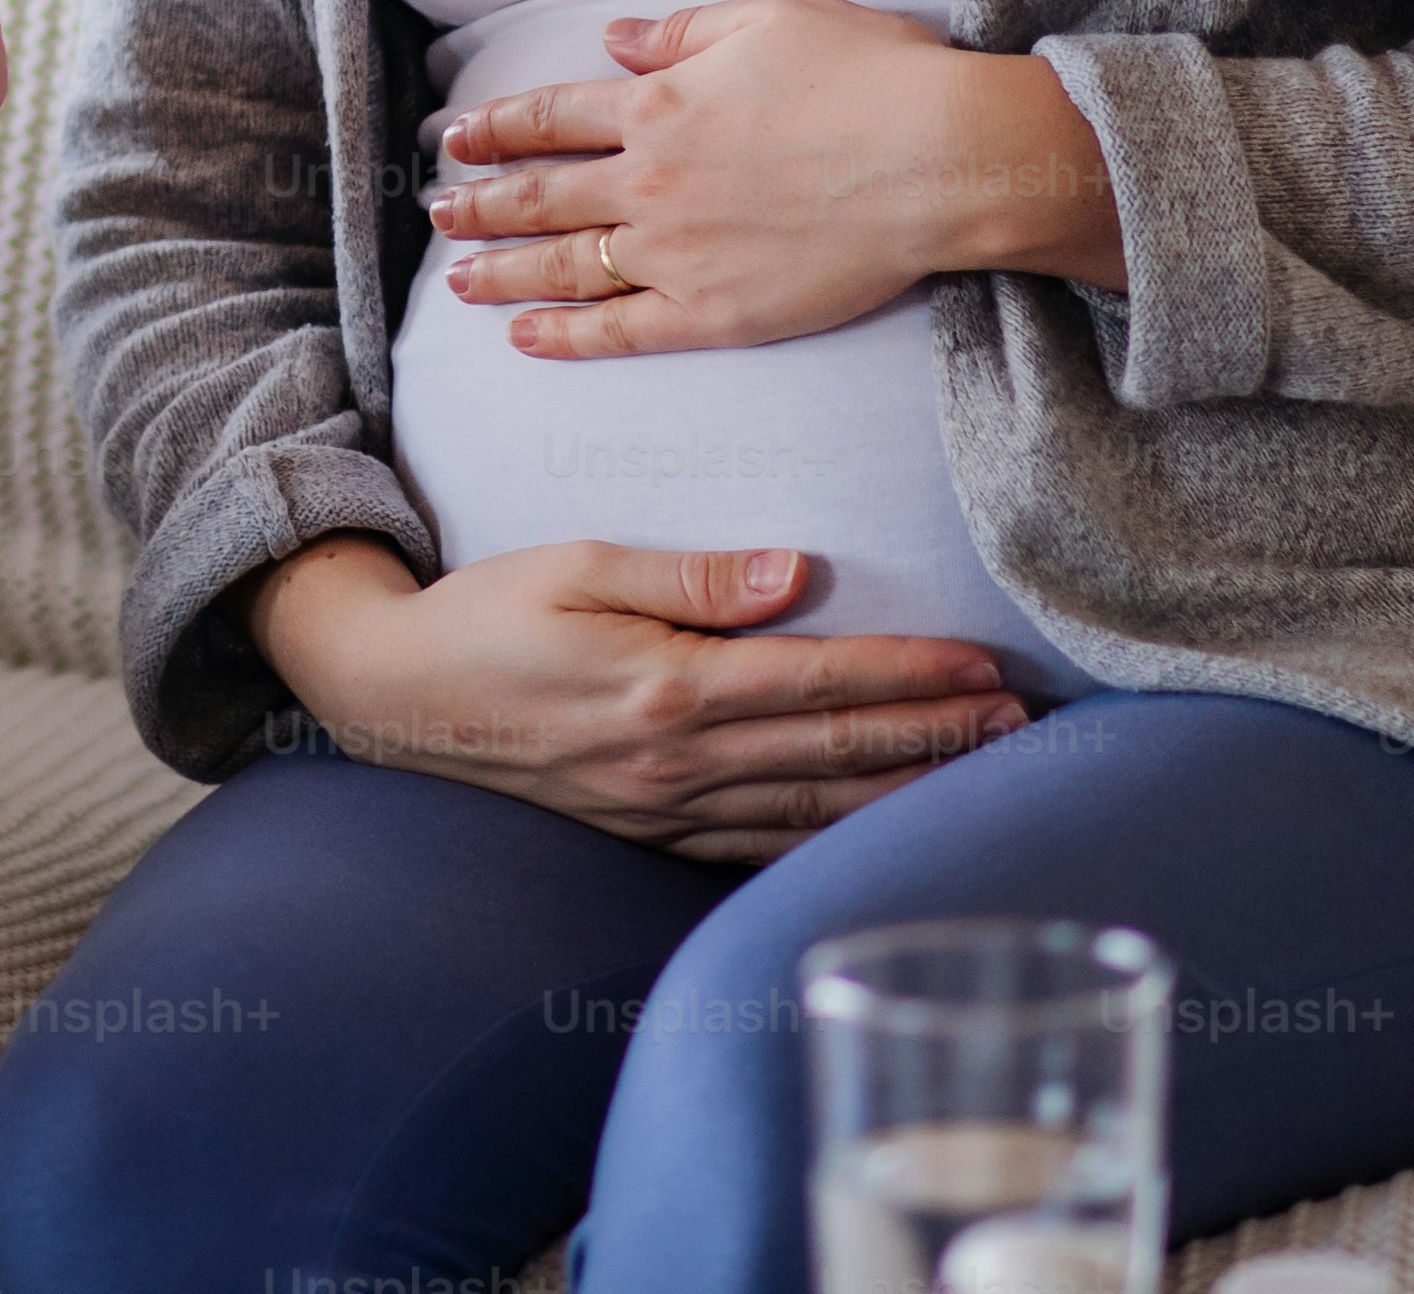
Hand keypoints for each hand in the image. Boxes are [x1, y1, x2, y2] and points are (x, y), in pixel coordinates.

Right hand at [250, 535, 1027, 862]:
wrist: (392, 697)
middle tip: (1020, 724)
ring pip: (810, 810)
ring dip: (902, 792)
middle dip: (936, 738)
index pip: (818, 683)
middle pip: (834, 753)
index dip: (909, 676)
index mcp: (666, 686)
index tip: (983, 667)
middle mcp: (675, 761)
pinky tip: (876, 832)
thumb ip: (688, 572)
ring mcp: (662, 810)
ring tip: (978, 773)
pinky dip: (828, 842)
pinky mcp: (646, 833)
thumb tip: (794, 573)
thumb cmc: (485, 614)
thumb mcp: (576, 565)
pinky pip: (757, 847)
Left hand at [426, 0, 1123, 355]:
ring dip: (503, 272)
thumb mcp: (767, 16)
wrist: (942, 158)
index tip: (454, 138)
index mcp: (657, 105)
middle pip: (541, 196)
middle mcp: (650, 181)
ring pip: (566, 267)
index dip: (495, 128)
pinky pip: (623, 330)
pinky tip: (528, 338)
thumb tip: (613, 40)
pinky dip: (568, 336)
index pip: (549, 117)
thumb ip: (679, 32)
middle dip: (480, 204)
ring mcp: (678, 253)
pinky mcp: (718, 313)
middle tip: (437, 211)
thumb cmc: (869, 72)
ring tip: (458, 279)